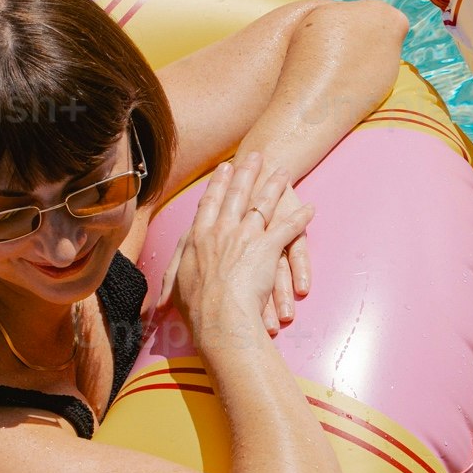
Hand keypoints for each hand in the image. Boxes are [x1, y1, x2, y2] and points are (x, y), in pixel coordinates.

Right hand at [167, 154, 313, 353]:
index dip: (218, 184)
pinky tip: (311, 208)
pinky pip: (288, 228)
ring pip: (263, 204)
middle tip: (255, 155)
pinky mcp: (267, 247)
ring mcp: (245, 236)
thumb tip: (161, 293)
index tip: (224, 168)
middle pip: (237, 195)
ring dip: (274, 186)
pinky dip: (300, 218)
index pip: (210, 203)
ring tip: (284, 171)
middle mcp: (221, 230)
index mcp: (199, 237)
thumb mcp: (177, 289)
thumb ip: (172, 281)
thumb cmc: (197, 307)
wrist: (218, 317)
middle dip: (247, 172)